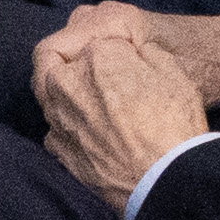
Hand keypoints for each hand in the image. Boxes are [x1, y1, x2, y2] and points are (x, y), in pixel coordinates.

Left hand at [25, 8, 219, 202]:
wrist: (163, 180)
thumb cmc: (173, 125)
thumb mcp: (173, 73)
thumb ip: (146, 52)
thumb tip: (132, 54)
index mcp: (97, 56)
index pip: (96, 39)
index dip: (113, 48)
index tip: (125, 59)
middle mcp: (67, 82)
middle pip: (52, 56)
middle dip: (67, 56)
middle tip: (90, 67)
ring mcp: (58, 117)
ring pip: (46, 90)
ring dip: (61, 88)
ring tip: (88, 96)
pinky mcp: (58, 147)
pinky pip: (53, 125)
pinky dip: (66, 122)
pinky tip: (87, 128)